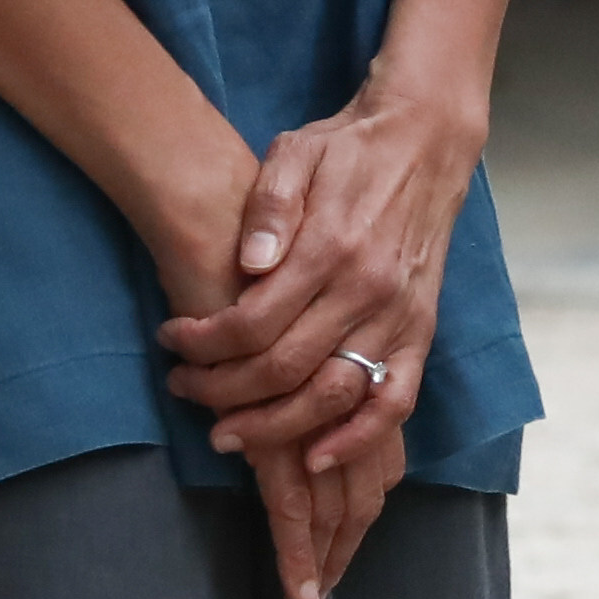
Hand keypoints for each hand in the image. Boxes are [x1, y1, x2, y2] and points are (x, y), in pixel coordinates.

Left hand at [162, 78, 483, 598]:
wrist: (426, 139)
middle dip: (222, 392)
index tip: (172, 341)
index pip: (253, 322)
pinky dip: (358, 439)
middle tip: (185, 389)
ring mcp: (399, 316)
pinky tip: (316, 459)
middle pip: (283, 369)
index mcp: (331, 245)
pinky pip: (394, 401)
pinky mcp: (421, 331)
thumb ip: (270, 204)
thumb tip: (246, 262)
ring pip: (331, 396)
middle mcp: (368, 289)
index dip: (202, 344)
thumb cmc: (348, 148)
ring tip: (227, 432)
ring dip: (274, 428)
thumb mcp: (296, 151)